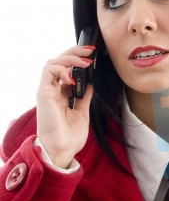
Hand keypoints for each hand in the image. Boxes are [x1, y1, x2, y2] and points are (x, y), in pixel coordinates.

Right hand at [36, 46, 94, 167]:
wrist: (62, 150)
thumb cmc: (69, 136)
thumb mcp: (82, 111)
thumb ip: (84, 96)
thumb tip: (90, 83)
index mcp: (61, 93)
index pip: (66, 68)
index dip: (77, 59)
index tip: (92, 56)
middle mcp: (52, 89)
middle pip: (59, 61)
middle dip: (74, 52)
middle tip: (90, 50)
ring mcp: (47, 90)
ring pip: (52, 62)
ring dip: (70, 58)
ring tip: (85, 62)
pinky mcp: (44, 93)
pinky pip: (49, 71)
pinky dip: (62, 69)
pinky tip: (73, 78)